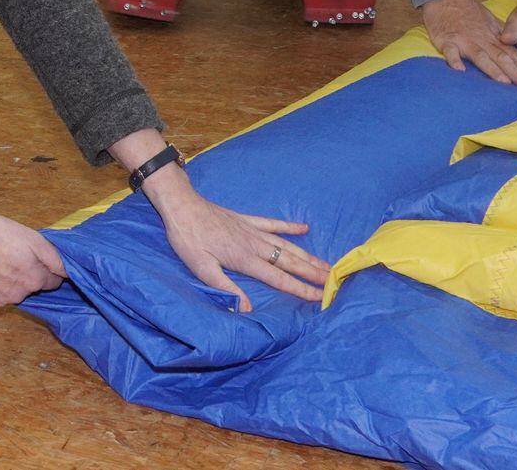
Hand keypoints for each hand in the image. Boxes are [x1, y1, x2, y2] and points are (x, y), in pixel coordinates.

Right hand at [0, 188, 65, 305]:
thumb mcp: (30, 237)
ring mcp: (7, 298)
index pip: (57, 278)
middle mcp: (24, 293)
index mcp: (36, 277)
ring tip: (4, 260)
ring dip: (19, 279)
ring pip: (22, 289)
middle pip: (39, 284)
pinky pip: (7, 293)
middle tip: (20, 254)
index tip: (45, 258)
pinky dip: (4, 284)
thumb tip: (67, 270)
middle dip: (35, 272)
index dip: (52, 266)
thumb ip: (52, 255)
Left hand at [127, 158, 330, 313]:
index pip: (279, 278)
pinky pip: (272, 223)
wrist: (182, 206)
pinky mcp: (246, 220)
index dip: (300, 289)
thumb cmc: (189, 240)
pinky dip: (289, 226)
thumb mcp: (202, 268)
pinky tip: (304, 228)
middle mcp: (254, 245)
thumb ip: (226, 289)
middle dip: (313, 272)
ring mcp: (252, 230)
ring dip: (307, 255)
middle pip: (290, 261)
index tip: (320, 297)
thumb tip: (247, 309)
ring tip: (326, 264)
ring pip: (286, 245)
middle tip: (334, 281)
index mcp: (245, 259)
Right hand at [421, 0, 516, 88]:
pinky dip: (455, 60)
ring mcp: (464, 40)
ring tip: (505, 82)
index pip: (513, 55)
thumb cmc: (466, 9)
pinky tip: (460, 70)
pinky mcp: (446, 40)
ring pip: (481, 57)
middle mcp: (481, 40)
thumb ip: (500, 35)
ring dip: (493, 69)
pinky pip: (450, 52)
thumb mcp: (488, 20)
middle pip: (502, 59)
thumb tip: (514, 48)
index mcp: (492, 37)